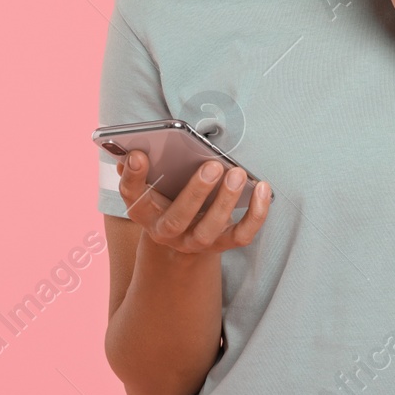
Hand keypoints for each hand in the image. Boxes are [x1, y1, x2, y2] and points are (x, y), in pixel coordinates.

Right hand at [116, 151, 270, 254]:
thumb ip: (140, 168)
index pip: (132, 194)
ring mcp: (195, 241)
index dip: (133, 176)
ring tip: (238, 172)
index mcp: (143, 211)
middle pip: (178, 218)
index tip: (139, 154)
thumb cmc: (165, 196)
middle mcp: (166, 232)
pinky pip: (242, 235)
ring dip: (226, 200)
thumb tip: (134, 151)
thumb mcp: (148, 184)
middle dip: (196, 192)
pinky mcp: (222, 244)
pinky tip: (262, 187)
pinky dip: (256, 214)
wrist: (182, 233)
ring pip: (211, 229)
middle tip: (213, 165)